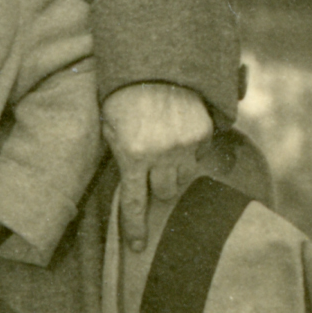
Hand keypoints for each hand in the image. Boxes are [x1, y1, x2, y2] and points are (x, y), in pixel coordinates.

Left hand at [101, 81, 212, 251]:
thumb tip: (129, 182)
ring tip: (164, 144)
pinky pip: (199, 153)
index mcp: (132, 156)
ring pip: (184, 176)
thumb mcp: (110, 126)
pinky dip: (190, 148)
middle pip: (166, 193)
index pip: (135, 203)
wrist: (154, 65)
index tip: (138, 247)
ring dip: (175, 168)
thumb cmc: (123, 96)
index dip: (136, 228)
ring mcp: (185, 145)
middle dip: (159, 186)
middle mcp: (161, 156)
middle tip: (153, 169)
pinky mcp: (202, 133)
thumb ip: (119, 154)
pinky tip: (178, 129)